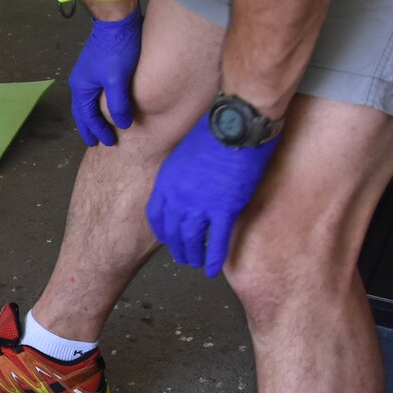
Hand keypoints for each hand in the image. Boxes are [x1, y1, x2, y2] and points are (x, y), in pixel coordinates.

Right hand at [68, 9, 143, 145]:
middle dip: (89, 127)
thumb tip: (122, 125)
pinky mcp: (96, 66)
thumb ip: (118, 104)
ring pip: (87, 102)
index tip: (108, 143)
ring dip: (93, 116)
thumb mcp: (118, 79)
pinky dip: (98, 104)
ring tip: (100, 127)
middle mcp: (80, 82)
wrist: (116, 21)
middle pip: (82, 111)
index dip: (98, 131)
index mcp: (82, 87)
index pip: (87, 117)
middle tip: (95, 141)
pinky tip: (106, 104)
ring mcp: (86, 73)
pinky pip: (94, 93)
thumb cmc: (116, 50)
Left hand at [146, 119, 279, 276]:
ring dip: (194, 255)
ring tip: (196, 263)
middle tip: (182, 256)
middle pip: (172, 232)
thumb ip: (182, 172)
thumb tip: (187, 182)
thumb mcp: (185, 151)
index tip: (167, 238)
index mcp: (167, 180)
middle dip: (177, 247)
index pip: (156, 215)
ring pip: (192, 240)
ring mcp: (200, 204)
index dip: (162, 231)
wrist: (236, 123)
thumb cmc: (216, 130)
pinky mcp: (225, 208)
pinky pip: (217, 241)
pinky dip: (215, 258)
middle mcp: (178, 196)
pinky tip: (214, 269)